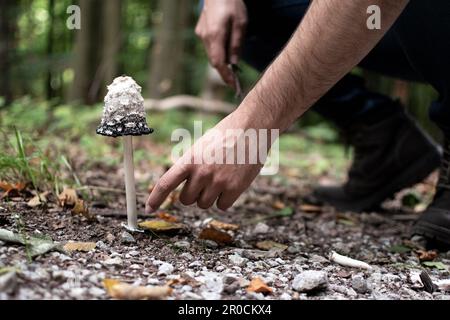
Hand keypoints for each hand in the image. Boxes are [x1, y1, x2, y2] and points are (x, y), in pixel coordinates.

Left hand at [146, 109, 271, 211]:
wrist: (252, 127)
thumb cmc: (226, 135)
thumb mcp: (202, 146)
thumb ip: (191, 165)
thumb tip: (184, 186)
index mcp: (190, 159)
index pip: (166, 183)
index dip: (155, 198)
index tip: (148, 209)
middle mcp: (201, 172)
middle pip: (186, 200)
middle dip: (193, 194)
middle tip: (205, 181)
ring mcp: (218, 182)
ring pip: (204, 204)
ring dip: (210, 196)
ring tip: (221, 177)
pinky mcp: (235, 188)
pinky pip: (222, 206)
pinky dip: (226, 199)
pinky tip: (233, 182)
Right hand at [195, 0, 247, 86]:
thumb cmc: (231, 3)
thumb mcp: (240, 23)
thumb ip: (236, 44)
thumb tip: (234, 63)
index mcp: (215, 35)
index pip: (219, 63)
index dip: (226, 77)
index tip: (234, 86)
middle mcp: (205, 37)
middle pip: (214, 61)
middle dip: (225, 72)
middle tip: (236, 80)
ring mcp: (201, 34)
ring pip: (212, 55)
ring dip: (222, 61)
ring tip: (233, 65)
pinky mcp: (200, 31)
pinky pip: (210, 47)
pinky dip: (218, 52)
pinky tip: (227, 49)